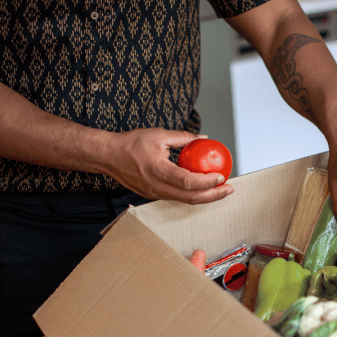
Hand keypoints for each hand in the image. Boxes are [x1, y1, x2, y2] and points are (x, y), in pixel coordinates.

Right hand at [98, 128, 232, 203]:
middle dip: (213, 195)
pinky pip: (177, 197)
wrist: (108, 156)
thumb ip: (183, 138)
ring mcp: (155, 194)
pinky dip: (192, 194)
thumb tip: (203, 138)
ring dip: (205, 197)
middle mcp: (157, 186)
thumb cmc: (130, 144)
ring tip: (220, 190)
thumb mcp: (159, 135)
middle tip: (229, 189)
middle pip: (191, 198)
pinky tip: (203, 187)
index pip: (188, 182)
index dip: (207, 182)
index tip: (221, 176)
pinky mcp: (153, 195)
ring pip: (185, 200)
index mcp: (158, 171)